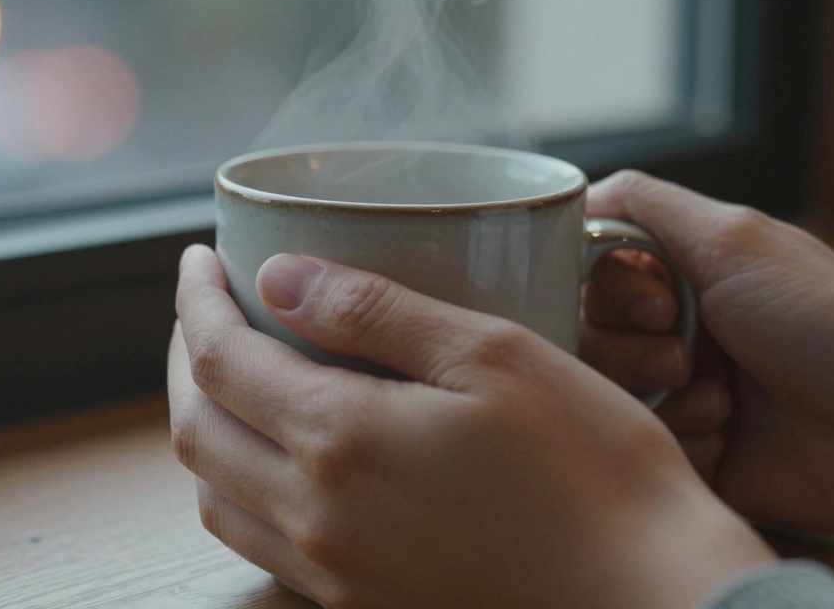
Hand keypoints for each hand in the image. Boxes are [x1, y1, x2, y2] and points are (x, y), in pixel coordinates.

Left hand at [169, 245, 772, 607]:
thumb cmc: (592, 466)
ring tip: (231, 374)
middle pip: (195, 430)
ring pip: (214, 495)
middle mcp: (317, 516)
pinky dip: (239, 485)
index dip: (194, 301)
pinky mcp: (361, 603)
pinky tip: (279, 454)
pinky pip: (259, 543)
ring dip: (203, 426)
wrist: (649, 592)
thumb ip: (373, 311)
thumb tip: (279, 277)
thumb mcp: (491, 354)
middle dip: (184, 358)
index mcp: (341, 441)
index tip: (199, 260)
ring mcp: (335, 571)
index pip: (219, 358)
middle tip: (207, 308)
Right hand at [582, 170, 833, 551]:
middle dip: (629, 347)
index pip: (593, 274)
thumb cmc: (825, 323)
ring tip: (717, 400)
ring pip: (606, 394)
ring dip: (657, 395)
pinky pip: (643, 445)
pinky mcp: (693, 452)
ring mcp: (684, 393)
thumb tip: (580, 194)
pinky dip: (682, 440)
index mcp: (687, 274)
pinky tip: (728, 436)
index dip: (610, 291)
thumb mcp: (732, 237)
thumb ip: (644, 203)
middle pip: (587, 335)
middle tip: (683, 352)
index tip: (658, 301)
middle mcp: (679, 329)